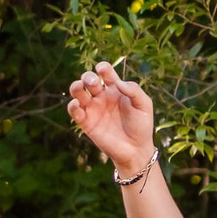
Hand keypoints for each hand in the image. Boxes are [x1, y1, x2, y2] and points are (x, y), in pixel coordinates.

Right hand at [66, 60, 155, 175]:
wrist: (136, 150)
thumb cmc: (142, 126)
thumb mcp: (144, 105)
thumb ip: (134, 91)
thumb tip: (118, 83)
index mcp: (116, 89)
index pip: (105, 72)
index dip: (102, 68)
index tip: (102, 69)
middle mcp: (102, 96)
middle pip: (88, 79)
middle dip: (87, 77)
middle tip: (93, 82)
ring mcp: (93, 108)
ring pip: (78, 92)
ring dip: (76, 87)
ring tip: (80, 88)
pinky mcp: (86, 122)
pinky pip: (74, 110)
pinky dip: (72, 106)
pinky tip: (77, 104)